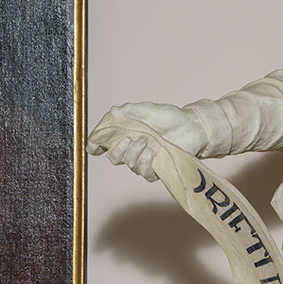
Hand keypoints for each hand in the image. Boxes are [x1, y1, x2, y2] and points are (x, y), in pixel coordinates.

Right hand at [87, 101, 206, 181]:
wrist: (190, 125)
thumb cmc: (167, 117)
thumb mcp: (144, 109)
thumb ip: (125, 111)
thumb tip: (111, 113)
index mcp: (126, 135)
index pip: (105, 145)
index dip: (95, 147)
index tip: (92, 146)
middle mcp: (133, 150)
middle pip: (114, 159)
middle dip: (117, 150)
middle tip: (129, 139)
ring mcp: (145, 161)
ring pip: (130, 166)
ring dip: (134, 154)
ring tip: (146, 142)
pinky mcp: (159, 169)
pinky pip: (145, 174)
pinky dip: (146, 163)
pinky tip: (153, 152)